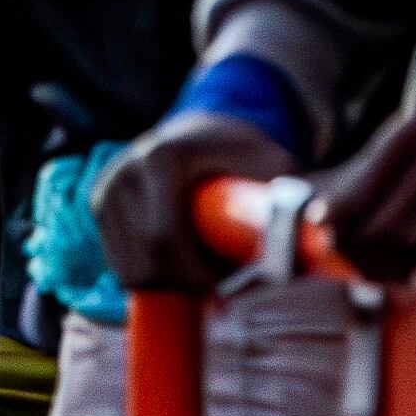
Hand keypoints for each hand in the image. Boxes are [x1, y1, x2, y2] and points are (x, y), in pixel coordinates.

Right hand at [92, 111, 295, 290]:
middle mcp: (124, 171)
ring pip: (130, 268)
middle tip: (224, 284)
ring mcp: (106, 188)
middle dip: (186, 284)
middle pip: (146, 260)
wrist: (204, 131)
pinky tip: (180, 264)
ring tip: (205, 270)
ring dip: (168, 283)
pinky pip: (121, 263)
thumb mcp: (274, 168)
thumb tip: (316, 242)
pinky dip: (151, 276)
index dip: (197, 276)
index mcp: (162, 158)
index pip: (164, 241)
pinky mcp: (99, 205)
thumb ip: (288, 202)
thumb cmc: (247, 155)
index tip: (231, 283)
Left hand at [315, 113, 415, 284]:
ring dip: (397, 262)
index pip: (362, 180)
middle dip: (365, 245)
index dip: (339, 210)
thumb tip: (288, 210)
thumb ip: (356, 188)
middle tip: (355, 269)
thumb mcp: (406, 173)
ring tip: (389, 280)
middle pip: (386, 209)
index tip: (324, 233)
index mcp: (412, 131)